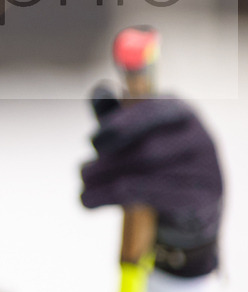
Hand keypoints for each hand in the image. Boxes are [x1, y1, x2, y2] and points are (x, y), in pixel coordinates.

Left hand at [81, 85, 222, 275]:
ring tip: (83, 192)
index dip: (118, 125)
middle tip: (81, 172)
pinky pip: (160, 197)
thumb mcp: (127, 133)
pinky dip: (122, 200)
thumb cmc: (149, 157)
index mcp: (178, 110)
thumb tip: (100, 89)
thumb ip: (111, 112)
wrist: (185, 202)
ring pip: (150, 175)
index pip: (151, 111)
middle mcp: (199, 135)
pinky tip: (95, 202)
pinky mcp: (206, 195)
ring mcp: (208, 166)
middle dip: (109, 162)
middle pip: (149, 148)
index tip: (90, 142)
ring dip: (109, 185)